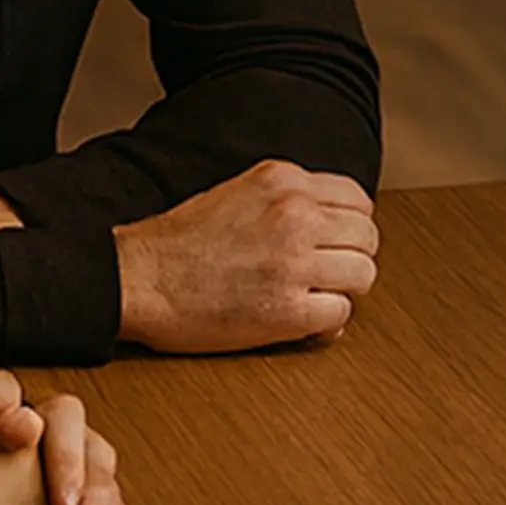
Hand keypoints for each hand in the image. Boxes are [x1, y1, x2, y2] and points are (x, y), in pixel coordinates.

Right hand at [112, 160, 380, 352]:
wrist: (138, 278)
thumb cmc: (177, 243)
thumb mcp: (238, 193)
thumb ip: (287, 200)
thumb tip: (332, 225)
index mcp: (284, 181)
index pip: (357, 200)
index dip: (350, 228)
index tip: (336, 245)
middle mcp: (295, 215)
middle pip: (367, 237)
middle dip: (352, 259)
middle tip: (328, 276)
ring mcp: (293, 262)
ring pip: (363, 274)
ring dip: (345, 291)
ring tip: (317, 298)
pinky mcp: (286, 309)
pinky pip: (340, 314)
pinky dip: (328, 323)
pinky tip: (304, 322)